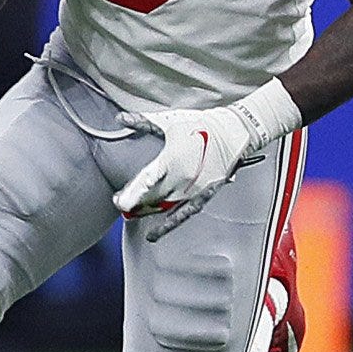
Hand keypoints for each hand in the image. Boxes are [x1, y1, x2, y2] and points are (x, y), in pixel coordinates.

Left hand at [113, 80, 302, 239]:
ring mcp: (193, 189)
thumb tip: (121, 118)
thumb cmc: (202, 126)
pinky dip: (168, 225)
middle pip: (153, 197)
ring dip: (147, 212)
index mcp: (173, 159)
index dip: (132, 192)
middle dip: (134, 202)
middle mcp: (182, 178)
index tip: (119, 201)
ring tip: (131, 214)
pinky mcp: (203, 195)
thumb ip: (143, 122)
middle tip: (119, 203)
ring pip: (164, 207)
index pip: (147, 180)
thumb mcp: (170, 121)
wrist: (234, 132)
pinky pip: (183, 214)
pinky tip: (155, 233)